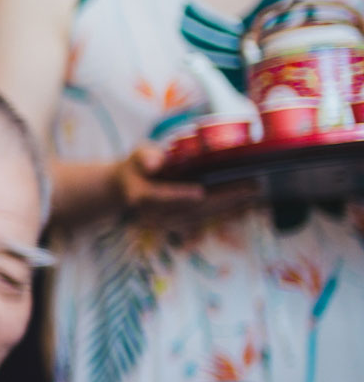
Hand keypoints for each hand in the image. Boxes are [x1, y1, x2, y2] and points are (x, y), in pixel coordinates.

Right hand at [118, 144, 256, 226]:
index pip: (160, 197)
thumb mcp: (136, 155)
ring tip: (253, 194)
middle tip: (249, 186)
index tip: (199, 192)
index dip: (179, 195)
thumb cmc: (137, 167)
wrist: (128, 191)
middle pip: (190, 208)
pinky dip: (226, 214)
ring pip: (201, 216)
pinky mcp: (181, 226)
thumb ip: (145, 157)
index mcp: (141, 197)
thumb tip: (155, 162)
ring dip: (229, 207)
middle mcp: (155, 215)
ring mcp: (168, 224)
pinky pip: (206, 221)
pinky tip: (246, 205)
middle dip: (221, 198)